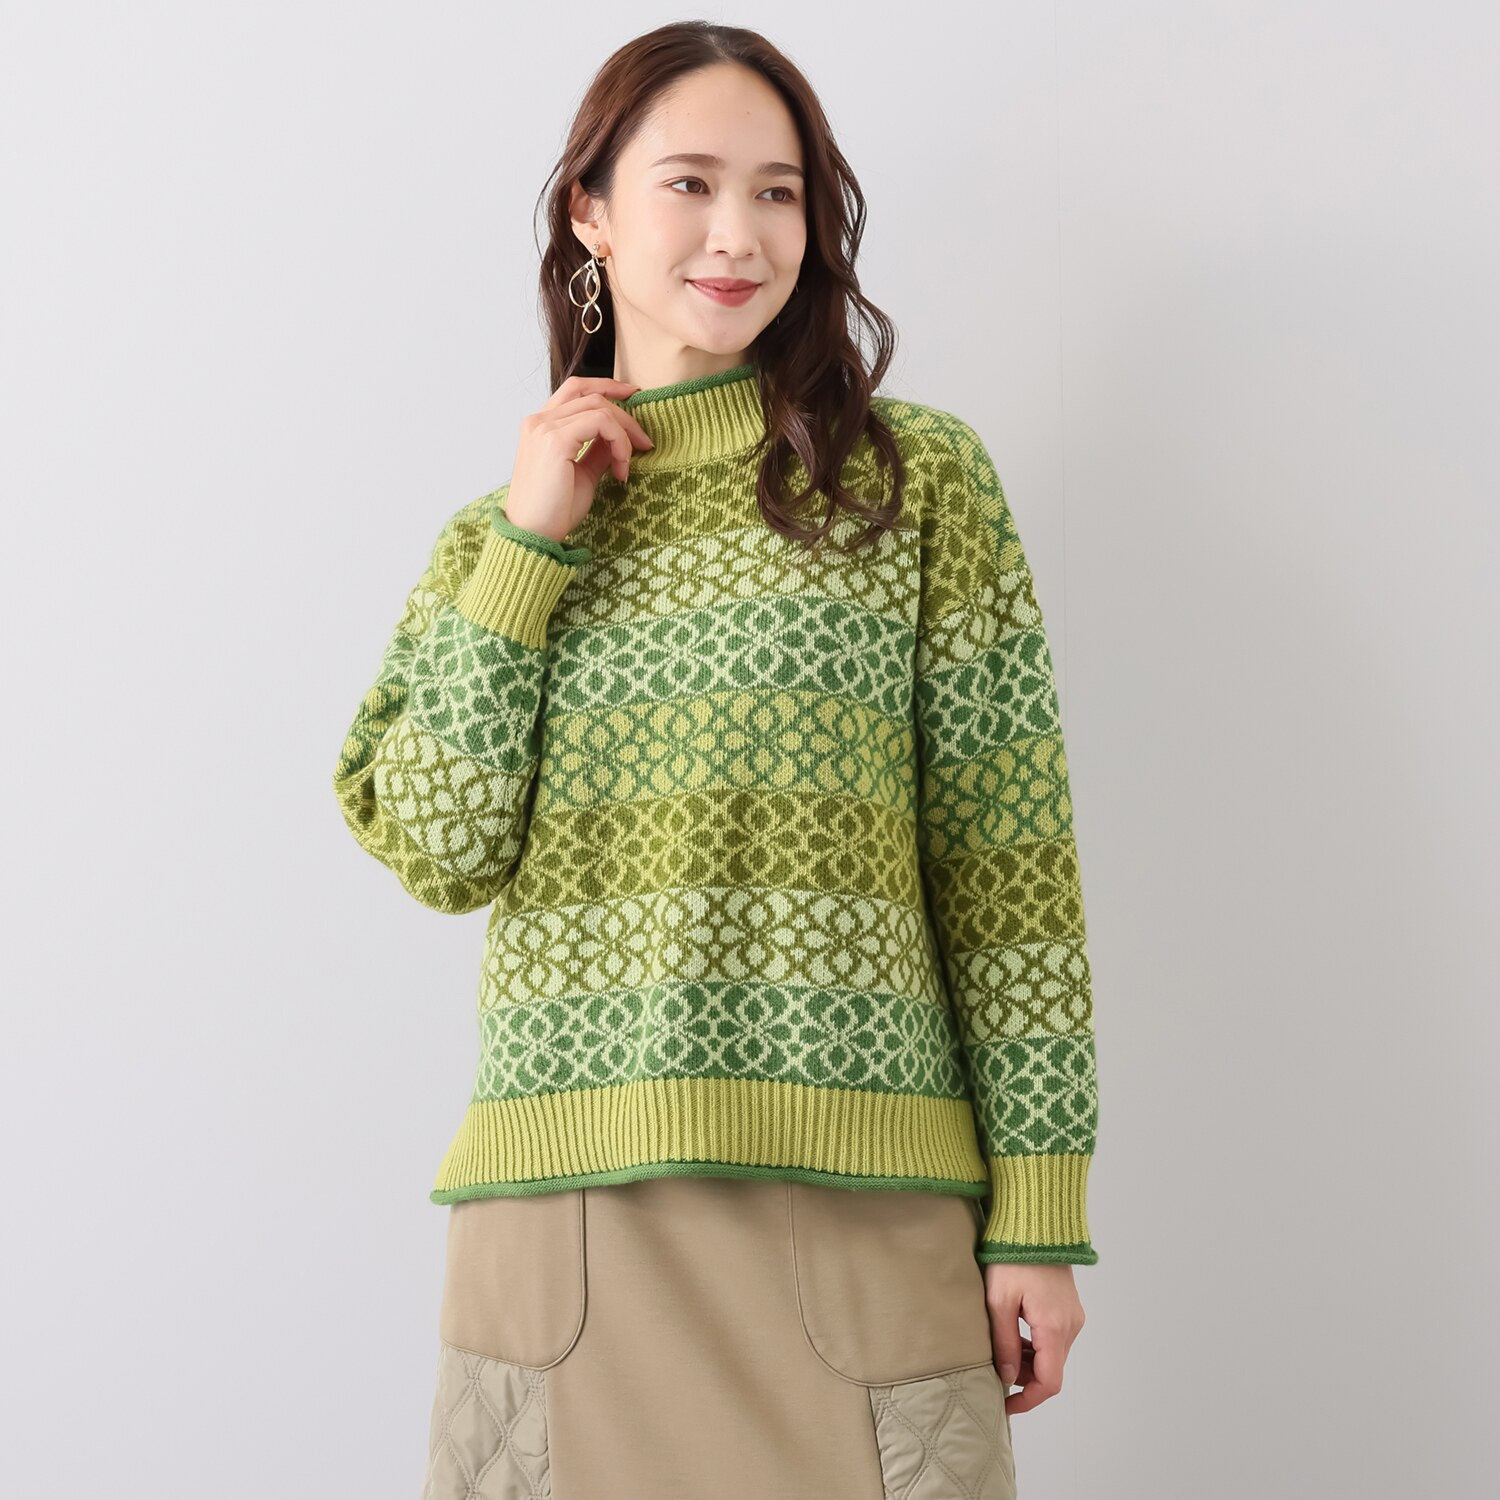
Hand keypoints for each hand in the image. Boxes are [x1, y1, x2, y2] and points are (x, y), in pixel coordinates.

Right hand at [504, 375, 655, 542]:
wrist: (533, 536)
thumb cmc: (553, 511)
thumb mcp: (582, 473)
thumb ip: (598, 450)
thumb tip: (621, 437)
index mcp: (540, 426)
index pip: (575, 389)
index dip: (606, 386)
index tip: (633, 396)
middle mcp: (538, 421)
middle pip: (591, 394)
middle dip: (625, 414)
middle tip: (645, 442)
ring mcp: (544, 428)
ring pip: (599, 407)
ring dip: (625, 432)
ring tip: (627, 464)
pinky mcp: (555, 441)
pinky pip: (601, 423)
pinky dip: (619, 442)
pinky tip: (620, 470)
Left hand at [982, 1262, 1085, 1414]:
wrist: (1035, 1225)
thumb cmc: (1013, 1257)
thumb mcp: (999, 1301)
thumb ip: (1005, 1343)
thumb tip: (1007, 1377)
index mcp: (1054, 1327)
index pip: (1049, 1382)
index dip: (1028, 1400)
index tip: (1006, 1404)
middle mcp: (1070, 1326)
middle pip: (1051, 1370)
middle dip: (1024, 1377)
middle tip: (995, 1367)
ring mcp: (1072, 1317)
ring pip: (1053, 1355)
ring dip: (1029, 1361)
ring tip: (1001, 1346)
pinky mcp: (1068, 1308)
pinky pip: (1054, 1338)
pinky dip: (1036, 1345)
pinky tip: (1014, 1333)